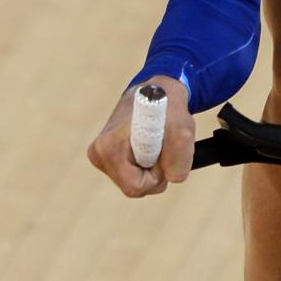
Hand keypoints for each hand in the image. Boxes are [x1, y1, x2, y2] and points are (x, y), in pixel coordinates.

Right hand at [86, 75, 194, 196]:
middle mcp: (98, 155)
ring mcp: (101, 157)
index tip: (160, 147)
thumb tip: (171, 178)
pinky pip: (135, 176)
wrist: (156, 92)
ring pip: (136, 183)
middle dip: (155, 172)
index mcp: (108, 149)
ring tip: (155, 142)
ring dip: (153, 168)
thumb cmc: (165, 107)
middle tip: (160, 145)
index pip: (136, 186)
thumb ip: (179, 160)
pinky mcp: (108, 158)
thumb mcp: (182, 131)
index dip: (157, 173)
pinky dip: (148, 165)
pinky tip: (148, 144)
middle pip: (135, 188)